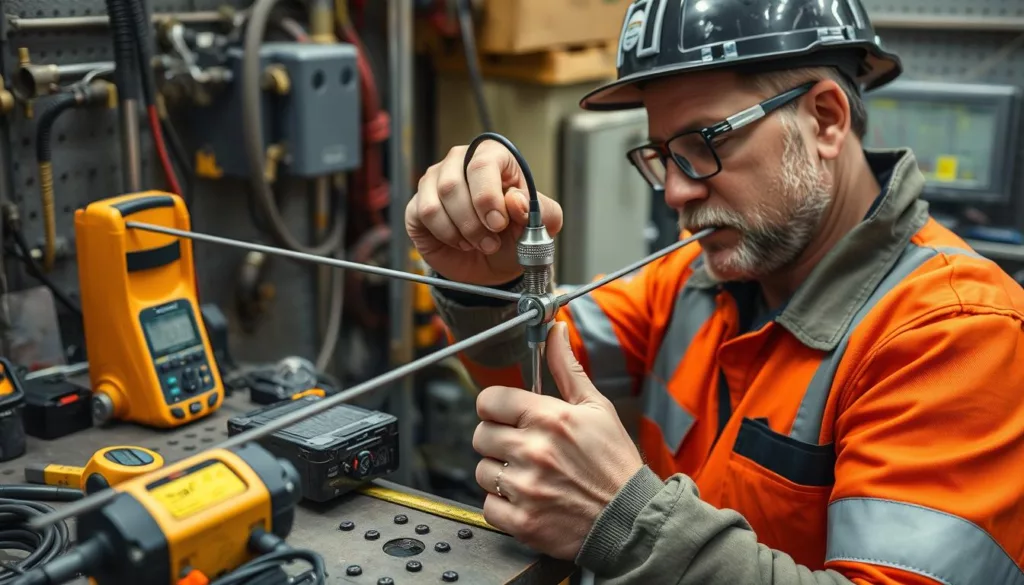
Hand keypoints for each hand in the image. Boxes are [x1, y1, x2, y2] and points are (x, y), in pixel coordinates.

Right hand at [406, 141, 562, 285]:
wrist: (494, 263)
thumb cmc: (514, 236)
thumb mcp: (539, 226)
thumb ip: (540, 210)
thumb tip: (515, 201)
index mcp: (493, 156)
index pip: (482, 163)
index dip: (488, 197)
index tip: (498, 224)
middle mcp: (459, 162)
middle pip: (453, 183)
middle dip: (473, 222)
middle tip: (491, 242)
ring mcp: (434, 181)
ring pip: (436, 202)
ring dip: (461, 231)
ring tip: (478, 243)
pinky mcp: (418, 204)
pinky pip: (424, 215)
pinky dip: (446, 235)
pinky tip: (460, 242)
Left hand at [472, 322, 643, 559]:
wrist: (630, 520)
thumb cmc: (615, 464)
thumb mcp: (597, 408)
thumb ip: (567, 368)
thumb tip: (555, 331)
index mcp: (550, 418)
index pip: (490, 400)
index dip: (496, 407)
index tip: (506, 415)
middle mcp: (534, 451)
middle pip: (481, 435)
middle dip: (498, 440)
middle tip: (523, 448)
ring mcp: (526, 488)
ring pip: (482, 471)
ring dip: (500, 474)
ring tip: (530, 476)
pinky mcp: (522, 522)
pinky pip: (488, 506)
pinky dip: (503, 505)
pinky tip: (529, 499)